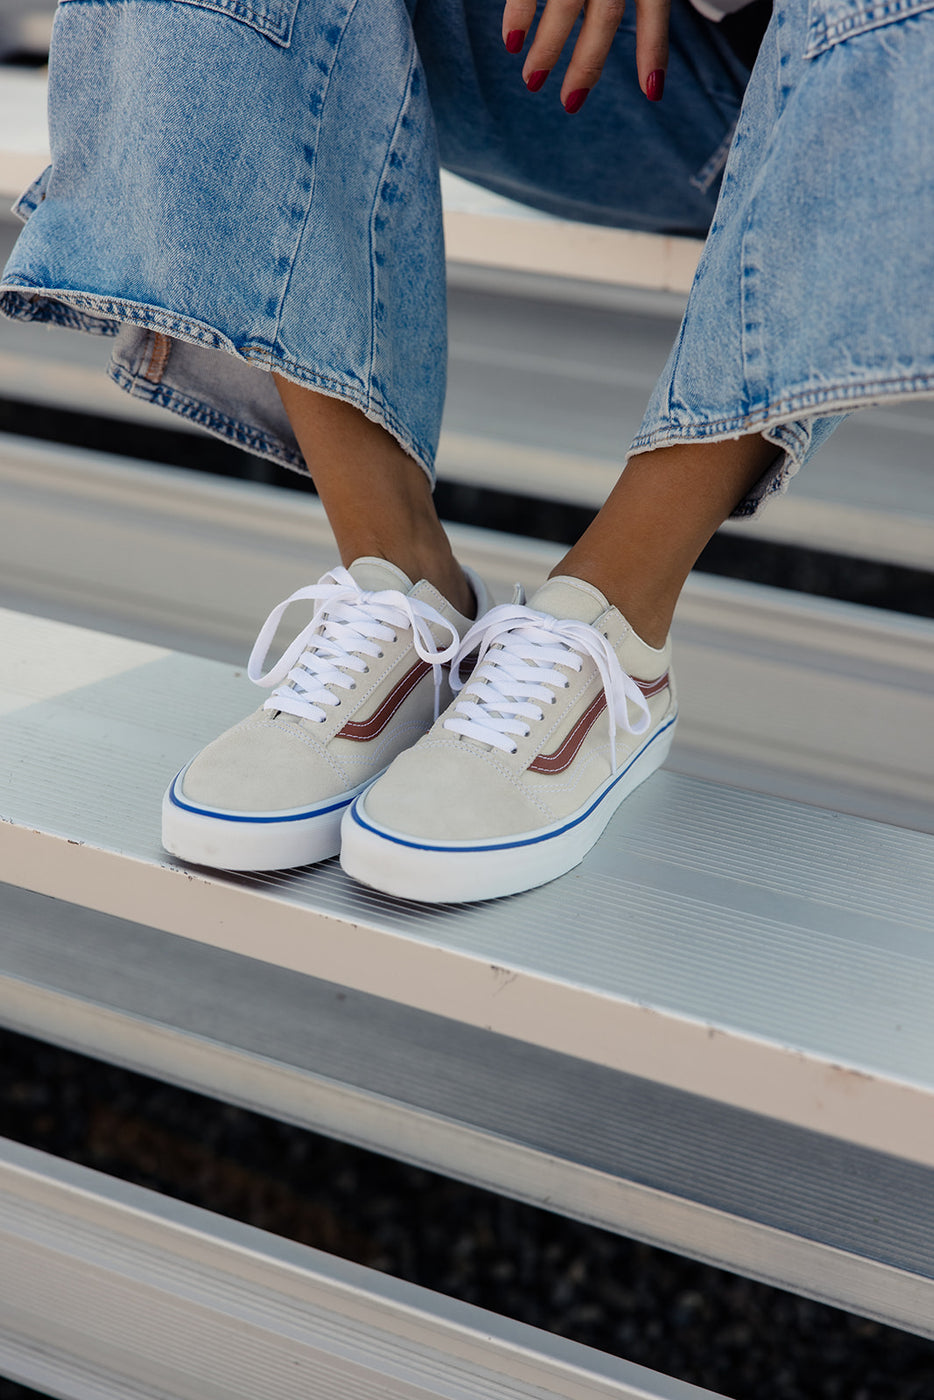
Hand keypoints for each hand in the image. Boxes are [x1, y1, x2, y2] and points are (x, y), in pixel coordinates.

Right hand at [502, 0, 669, 110]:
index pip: (654, 8)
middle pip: (606, 18)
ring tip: (533, 79)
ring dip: (548, 49)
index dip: (654, 50)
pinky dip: (519, 17)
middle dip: (587, 65)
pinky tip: (512, 42)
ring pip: (565, 9)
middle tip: (570, 103)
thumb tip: (626, 24)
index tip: (653, 92)